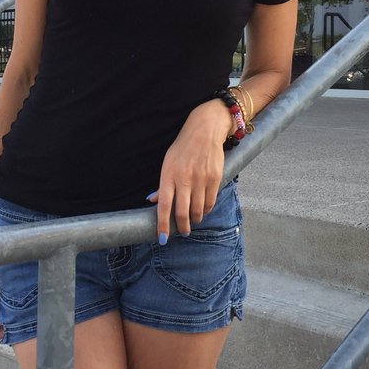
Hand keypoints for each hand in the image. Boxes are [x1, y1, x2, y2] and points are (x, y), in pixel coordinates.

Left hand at [151, 100, 230, 240]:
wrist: (205, 130)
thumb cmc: (183, 148)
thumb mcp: (168, 163)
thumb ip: (163, 184)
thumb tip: (153, 201)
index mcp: (169, 175)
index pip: (164, 206)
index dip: (163, 224)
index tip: (163, 238)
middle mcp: (185, 178)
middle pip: (182, 212)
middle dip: (182, 227)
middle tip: (183, 232)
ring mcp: (201, 179)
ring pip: (198, 210)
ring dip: (195, 219)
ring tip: (193, 220)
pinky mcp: (215, 178)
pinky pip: (210, 201)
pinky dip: (206, 210)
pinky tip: (204, 210)